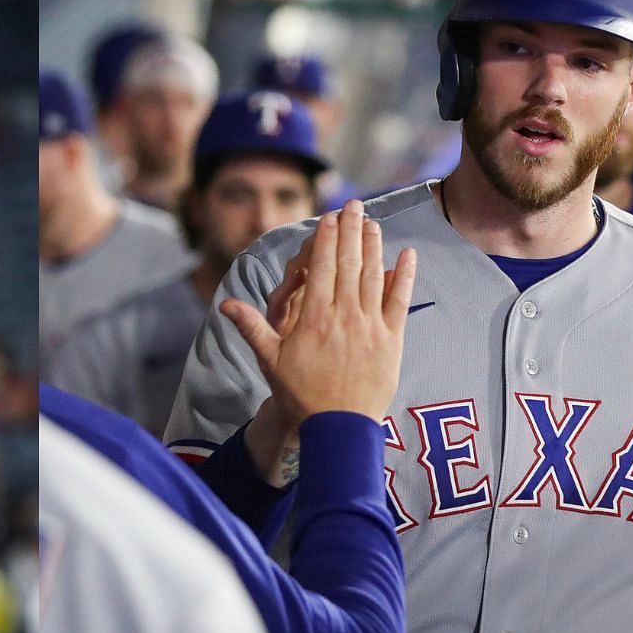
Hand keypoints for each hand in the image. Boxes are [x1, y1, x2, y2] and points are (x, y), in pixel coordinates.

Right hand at [220, 200, 418, 422]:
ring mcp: (370, 326)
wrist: (336, 427)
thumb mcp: (269, 360)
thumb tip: (225, 303)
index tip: (330, 216)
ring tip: (372, 222)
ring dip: (374, 245)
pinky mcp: (391, 341)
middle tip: (353, 205)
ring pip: (374, 276)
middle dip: (351, 231)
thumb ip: (251, 326)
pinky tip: (407, 255)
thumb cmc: (300, 394)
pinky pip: (400, 302)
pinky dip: (404, 277)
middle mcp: (344, 316)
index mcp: (314, 317)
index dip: (327, 238)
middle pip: (349, 263)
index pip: (322, 266)